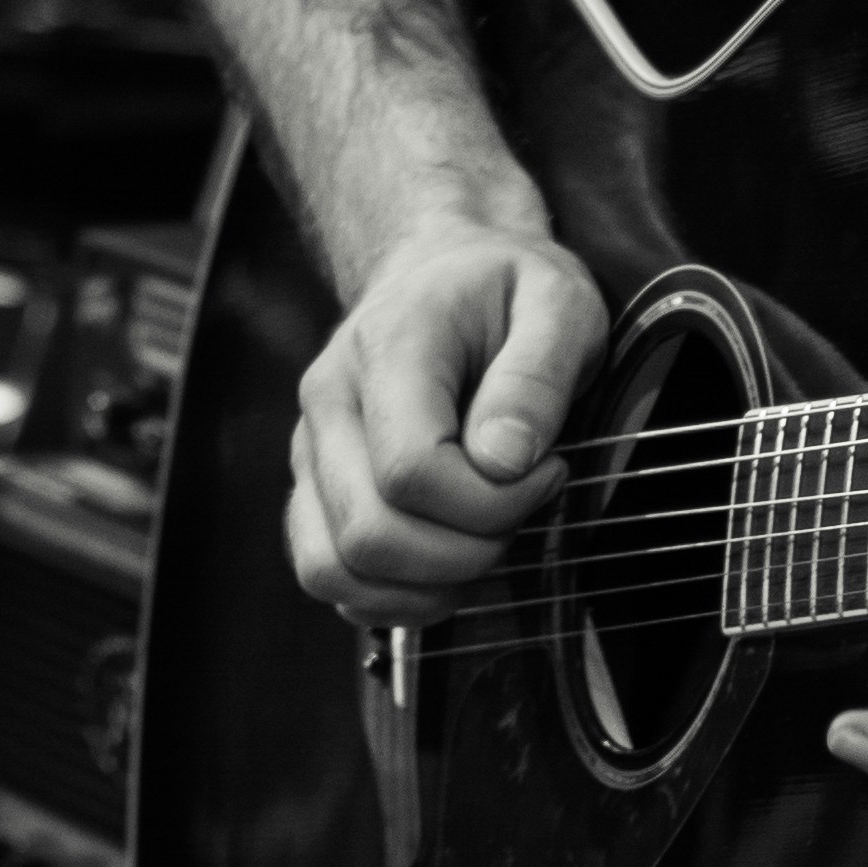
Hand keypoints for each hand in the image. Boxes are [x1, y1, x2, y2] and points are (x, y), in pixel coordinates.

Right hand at [284, 216, 610, 628]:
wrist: (444, 269)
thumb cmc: (506, 290)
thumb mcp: (558, 304)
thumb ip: (537, 375)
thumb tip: (503, 461)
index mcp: (386, 348)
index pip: (411, 470)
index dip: (492, 502)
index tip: (551, 473)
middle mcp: (328, 402)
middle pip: (369, 533)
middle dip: (466, 554)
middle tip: (521, 514)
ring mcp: (309, 449)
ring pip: (332, 568)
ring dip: (422, 588)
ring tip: (482, 545)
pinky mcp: (312, 487)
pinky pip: (325, 574)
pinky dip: (388, 598)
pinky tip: (445, 569)